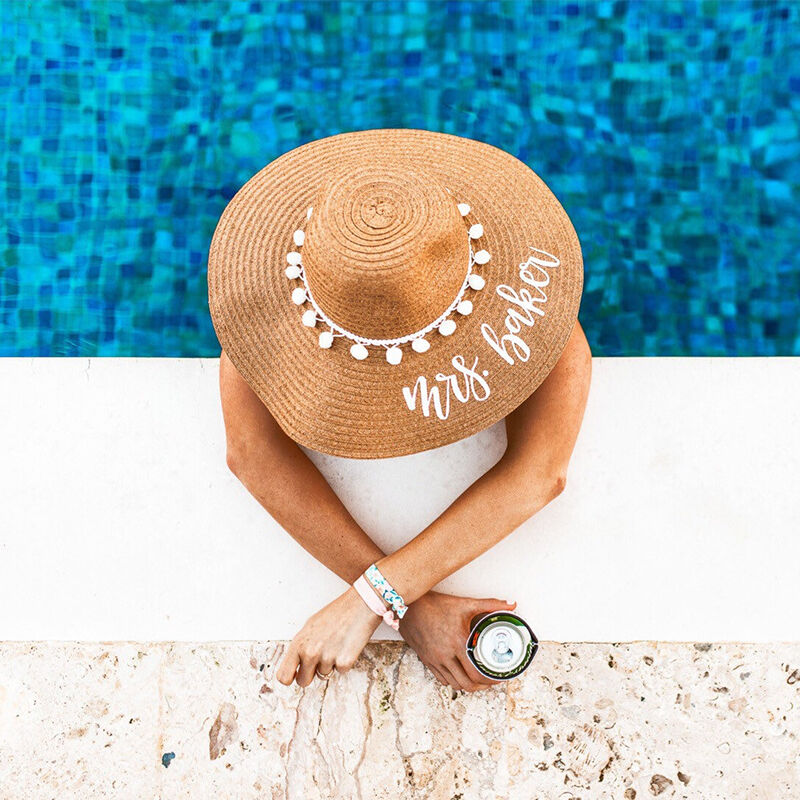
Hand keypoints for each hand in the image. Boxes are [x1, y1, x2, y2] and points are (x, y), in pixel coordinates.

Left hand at [275, 584, 382, 686]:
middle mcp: (310, 653)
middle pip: (303, 681)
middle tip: (319, 659)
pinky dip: (344, 662)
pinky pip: (340, 671)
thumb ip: (301, 646)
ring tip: (336, 644)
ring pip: (323, 675)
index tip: (294, 676)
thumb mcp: (310, 626)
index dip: (289, 678)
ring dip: (329, 664)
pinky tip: (346, 645)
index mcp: (299, 643)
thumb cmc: (336, 613)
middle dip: (310, 674)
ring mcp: (327, 659)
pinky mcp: (344, 663)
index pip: (284, 676)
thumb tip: (295, 663)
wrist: (359, 606)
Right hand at [398, 590, 516, 691]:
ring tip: (478, 680)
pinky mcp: (426, 660)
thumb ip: (490, 605)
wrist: (408, 606)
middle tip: (492, 681)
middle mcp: (445, 655)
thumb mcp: (465, 603)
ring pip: (454, 684)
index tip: (499, 677)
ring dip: (468, 685)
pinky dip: (453, 681)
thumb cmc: (435, 604)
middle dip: (482, 686)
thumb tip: (511, 605)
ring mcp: (435, 660)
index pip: (477, 673)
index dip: (491, 679)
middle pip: (467, 683)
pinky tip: (459, 675)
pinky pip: (442, 679)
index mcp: (457, 643)